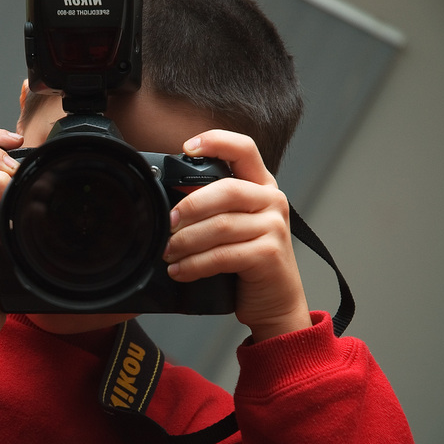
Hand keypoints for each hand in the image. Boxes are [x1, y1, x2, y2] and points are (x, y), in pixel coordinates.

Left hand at [163, 130, 311, 341]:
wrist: (276, 302)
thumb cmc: (248, 262)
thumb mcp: (234, 226)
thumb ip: (212, 206)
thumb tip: (169, 200)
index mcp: (261, 186)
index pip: (244, 149)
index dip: (216, 141)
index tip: (187, 148)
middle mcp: (272, 201)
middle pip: (225, 190)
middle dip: (188, 206)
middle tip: (167, 224)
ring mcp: (274, 227)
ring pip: (220, 226)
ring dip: (185, 241)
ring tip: (168, 253)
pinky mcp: (269, 254)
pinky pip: (222, 255)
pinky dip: (194, 264)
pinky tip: (179, 271)